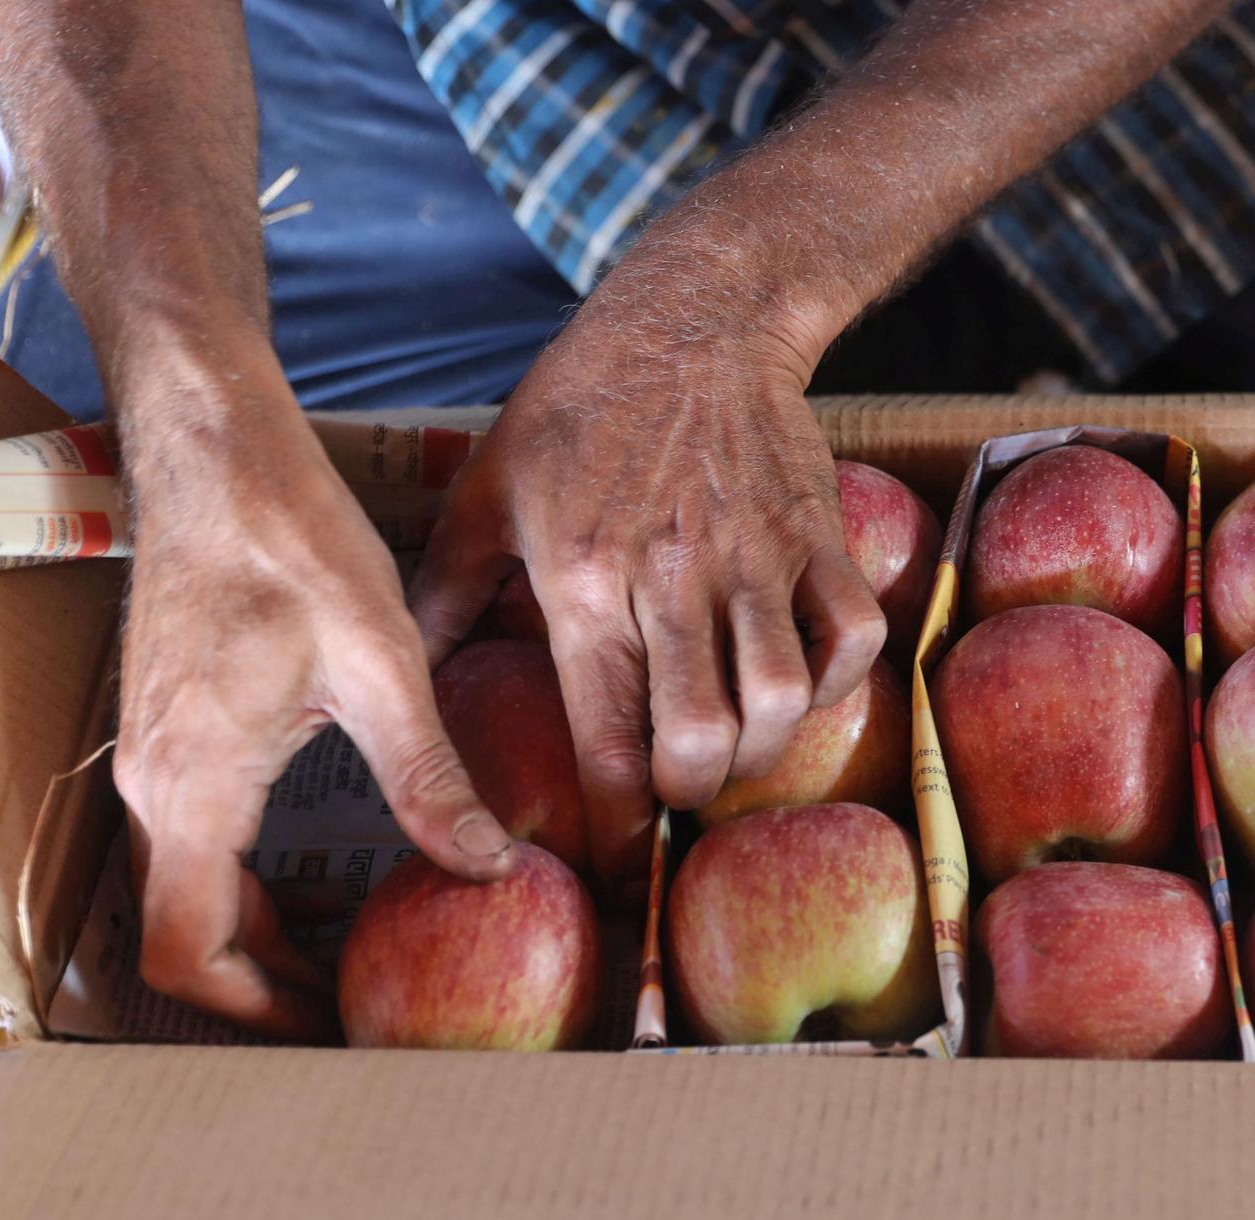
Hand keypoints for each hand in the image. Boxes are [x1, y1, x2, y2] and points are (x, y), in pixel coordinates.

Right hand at [113, 351, 514, 1039]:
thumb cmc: (289, 536)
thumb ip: (428, 777)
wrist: (213, 447)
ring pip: (190, 892)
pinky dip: (253, 882)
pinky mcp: (170, 729)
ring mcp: (151, 757)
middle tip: (366, 1006)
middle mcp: (153, 784)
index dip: (259, 1012)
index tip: (337, 1029)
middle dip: (271, 987)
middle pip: (188, 937)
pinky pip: (196, 843)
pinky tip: (334, 874)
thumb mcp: (380, 663)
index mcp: (192, 785)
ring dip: (264, 936)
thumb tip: (490, 867)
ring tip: (359, 955)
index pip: (189, 953)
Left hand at [409, 263, 886, 889]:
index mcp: (584, 580)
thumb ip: (446, 594)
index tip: (615, 864)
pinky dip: (837, 681)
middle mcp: (673, 578)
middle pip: (702, 737)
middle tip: (675, 794)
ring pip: (784, 698)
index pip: (605, 736)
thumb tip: (403, 680)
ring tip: (736, 753)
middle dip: (690, 795)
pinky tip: (801, 685)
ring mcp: (757, 557)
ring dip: (763, 752)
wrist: (690, 320)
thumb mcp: (489, 491)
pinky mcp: (817, 535)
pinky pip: (852, 634)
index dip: (614, 823)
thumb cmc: (579, 406)